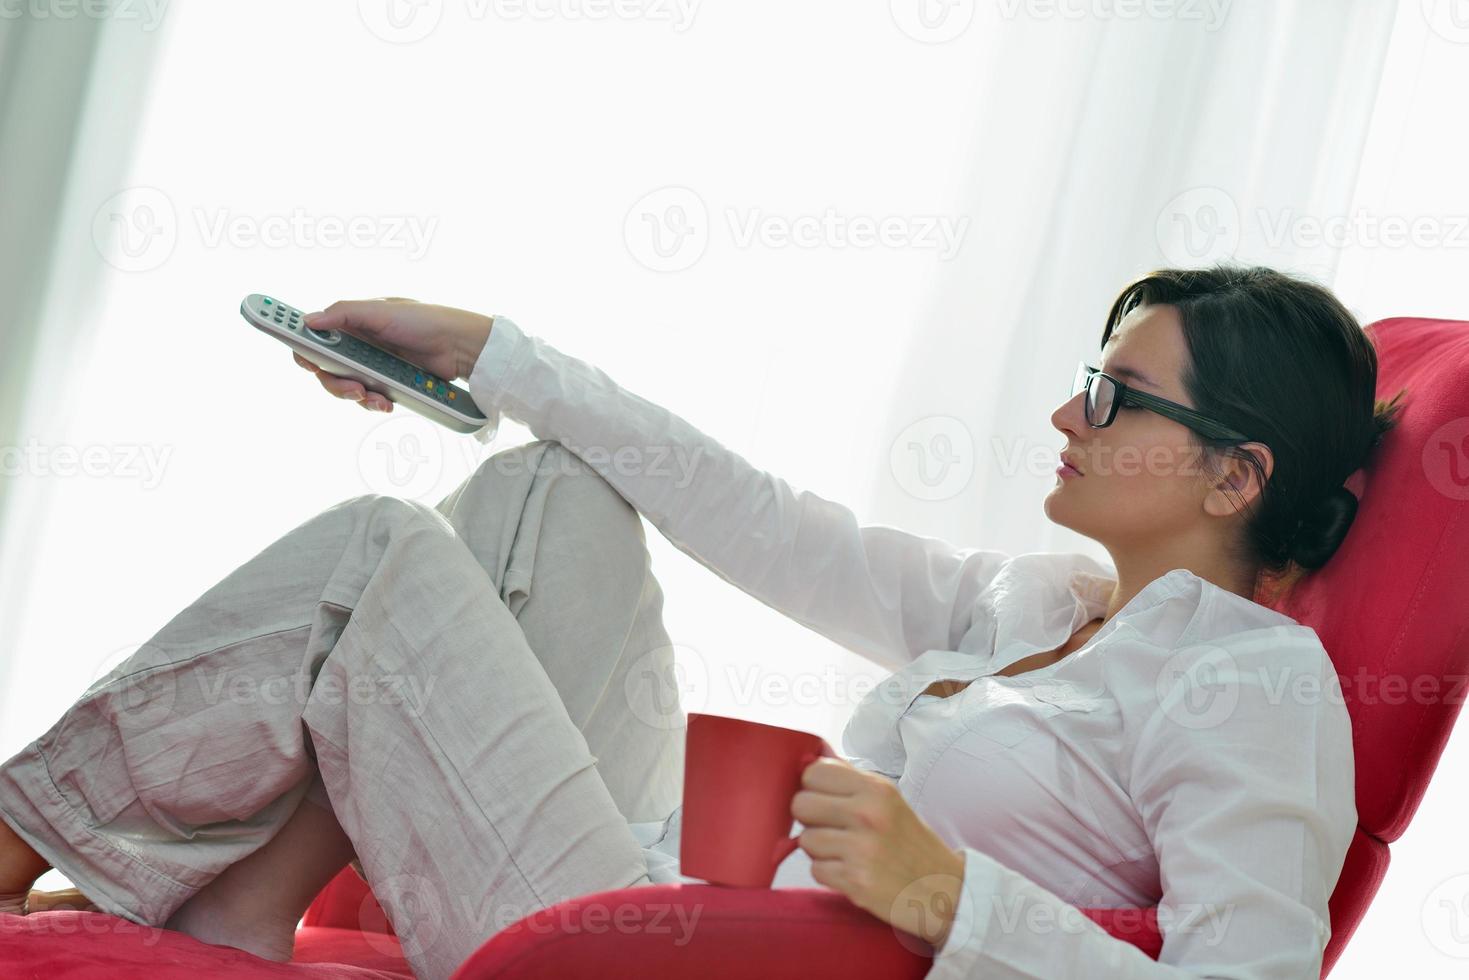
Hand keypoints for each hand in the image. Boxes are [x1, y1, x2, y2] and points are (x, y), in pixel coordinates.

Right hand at [292, 298, 493, 411]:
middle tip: (352, 388)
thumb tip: (308, 320)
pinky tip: (385, 403)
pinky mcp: (387, 384)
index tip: (306, 362)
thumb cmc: (424, 320)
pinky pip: (369, 399)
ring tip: (375, 397)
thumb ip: (344, 313)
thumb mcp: (381, 311)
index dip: (304, 350)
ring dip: (355, 396)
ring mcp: (372, 366)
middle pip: (326, 371)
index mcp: (351, 323)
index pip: (315, 337)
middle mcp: (357, 345)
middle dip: (334, 382)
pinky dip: (373, 403)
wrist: (460, 347)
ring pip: (346, 388)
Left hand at [792, 757, 966, 949]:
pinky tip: (852, 871)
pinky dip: (829, 873)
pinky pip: (815, 870)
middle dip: (811, 819)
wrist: (944, 890)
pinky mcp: (855, 881)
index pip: (814, 772)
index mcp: (876, 789)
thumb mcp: (889, 800)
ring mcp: (861, 849)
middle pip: (801, 804)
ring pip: (805, 840)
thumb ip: (851, 781)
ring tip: (847, 852)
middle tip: (833, 828)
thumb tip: (809, 761)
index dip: (813, 787)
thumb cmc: (910, 843)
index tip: (825, 798)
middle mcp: (868, 814)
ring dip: (821, 850)